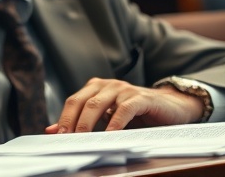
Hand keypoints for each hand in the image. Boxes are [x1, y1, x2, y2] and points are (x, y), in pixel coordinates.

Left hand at [45, 78, 204, 133]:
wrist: (172, 107)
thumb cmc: (137, 114)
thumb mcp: (108, 118)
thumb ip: (82, 122)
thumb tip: (52, 130)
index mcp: (96, 88)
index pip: (73, 102)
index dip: (63, 118)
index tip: (56, 135)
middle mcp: (107, 85)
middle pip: (82, 102)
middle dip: (71, 121)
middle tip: (66, 138)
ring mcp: (123, 89)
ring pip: (97, 104)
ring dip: (87, 123)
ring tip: (82, 138)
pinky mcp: (140, 98)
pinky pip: (123, 109)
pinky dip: (115, 123)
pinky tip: (110, 135)